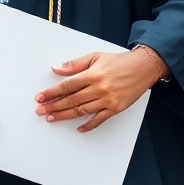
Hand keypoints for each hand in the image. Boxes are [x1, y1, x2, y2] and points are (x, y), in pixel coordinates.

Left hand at [34, 49, 165, 132]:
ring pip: (82, 110)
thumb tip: (56, 68)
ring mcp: (107, 100)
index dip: (52, 92)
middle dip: (54, 106)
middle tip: (40, 110)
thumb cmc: (118, 61)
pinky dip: (88, 125)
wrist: (143, 68)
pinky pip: (99, 119)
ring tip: (52, 118)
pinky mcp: (116, 108)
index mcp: (93, 74)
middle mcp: (99, 88)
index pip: (67, 85)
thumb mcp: (95, 57)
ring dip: (65, 115)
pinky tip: (78, 128)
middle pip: (72, 100)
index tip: (40, 97)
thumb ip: (75, 64)